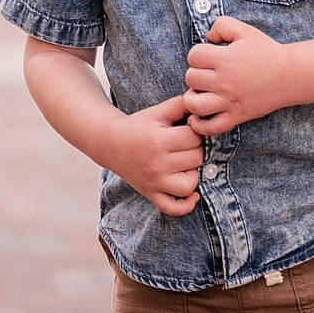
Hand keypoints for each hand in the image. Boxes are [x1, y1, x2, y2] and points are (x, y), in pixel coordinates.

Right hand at [110, 95, 203, 214]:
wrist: (110, 143)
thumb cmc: (138, 125)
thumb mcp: (158, 111)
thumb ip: (181, 104)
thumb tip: (203, 104)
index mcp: (158, 141)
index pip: (194, 138)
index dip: (196, 132)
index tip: (188, 130)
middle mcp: (156, 164)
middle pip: (196, 159)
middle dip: (196, 150)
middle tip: (186, 145)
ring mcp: (154, 182)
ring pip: (189, 184)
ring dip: (193, 174)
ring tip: (185, 164)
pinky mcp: (151, 194)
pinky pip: (173, 208)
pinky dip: (186, 205)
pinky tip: (192, 193)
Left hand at [183, 16, 288, 134]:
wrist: (289, 75)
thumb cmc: (266, 51)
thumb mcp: (245, 30)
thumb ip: (221, 25)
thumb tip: (206, 36)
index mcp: (226, 59)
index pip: (193, 56)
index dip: (197, 54)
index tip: (207, 56)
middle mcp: (225, 81)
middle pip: (191, 78)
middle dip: (195, 73)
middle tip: (206, 74)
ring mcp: (230, 101)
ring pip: (195, 104)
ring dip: (192, 98)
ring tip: (200, 93)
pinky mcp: (237, 116)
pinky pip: (211, 128)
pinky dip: (200, 125)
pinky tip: (198, 117)